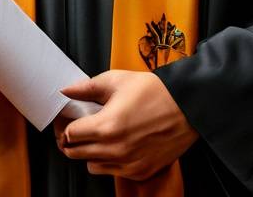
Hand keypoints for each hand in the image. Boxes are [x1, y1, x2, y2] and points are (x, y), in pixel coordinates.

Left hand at [56, 70, 197, 180]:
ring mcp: (127, 163)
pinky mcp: (139, 171)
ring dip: (89, 152)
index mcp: (107, 126)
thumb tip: (67, 90)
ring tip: (98, 135)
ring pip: (91, 165)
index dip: (65, 126)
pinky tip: (116, 143)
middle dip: (71, 141)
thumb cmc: (156, 92)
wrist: (187, 106)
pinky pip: (112, 172)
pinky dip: (108, 160)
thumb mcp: (118, 80)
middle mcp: (115, 150)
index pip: (70, 135)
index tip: (68, 120)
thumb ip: (87, 87)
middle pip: (75, 154)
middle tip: (77, 128)